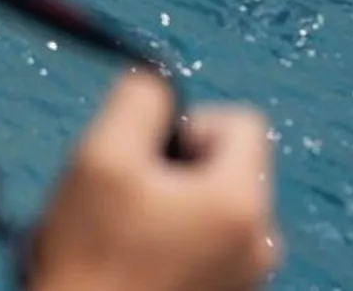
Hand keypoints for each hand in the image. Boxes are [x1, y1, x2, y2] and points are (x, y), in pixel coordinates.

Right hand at [30, 72, 281, 290]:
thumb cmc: (93, 261)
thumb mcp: (101, 157)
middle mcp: (259, 241)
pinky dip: (172, 244)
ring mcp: (245, 277)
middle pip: (228, 166)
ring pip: (213, 207)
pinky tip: (130, 262)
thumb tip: (156, 80)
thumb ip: (138, 99)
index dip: (190, 122)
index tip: (147, 154)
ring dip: (170, 207)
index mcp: (240, 201)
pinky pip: (206, 247)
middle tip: (127, 195)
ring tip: (122, 233)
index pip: (242, 121)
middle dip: (176, 168)